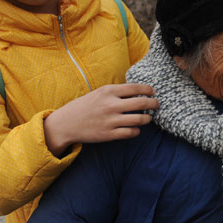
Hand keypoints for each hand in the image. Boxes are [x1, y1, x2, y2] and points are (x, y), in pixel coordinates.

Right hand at [44, 83, 158, 155]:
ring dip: (147, 119)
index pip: (136, 88)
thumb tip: (139, 92)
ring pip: (139, 120)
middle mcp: (111, 105)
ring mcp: (110, 121)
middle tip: (157, 104)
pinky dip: (137, 131)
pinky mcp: (108, 134)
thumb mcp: (99, 93)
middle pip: (142, 103)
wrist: (66, 123)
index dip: (148, 90)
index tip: (153, 92)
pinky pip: (131, 133)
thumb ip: (117, 92)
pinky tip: (135, 128)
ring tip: (147, 118)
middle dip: (154, 104)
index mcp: (108, 91)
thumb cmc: (85, 106)